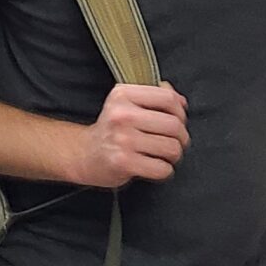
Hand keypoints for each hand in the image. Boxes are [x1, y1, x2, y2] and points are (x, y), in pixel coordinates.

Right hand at [73, 83, 188, 189]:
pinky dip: (164, 171)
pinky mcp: (123, 162)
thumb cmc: (112, 130)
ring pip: (171, 148)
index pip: (168, 98)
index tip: (178, 121)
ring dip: (174, 156)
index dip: (181, 112)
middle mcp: (121, 115)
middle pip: (174, 125)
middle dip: (181, 138)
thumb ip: (154, 96)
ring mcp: (122, 139)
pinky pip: (162, 168)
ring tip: (164, 155)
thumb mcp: (126, 103)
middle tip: (175, 143)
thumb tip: (181, 101)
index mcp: (123, 95)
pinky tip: (155, 166)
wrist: (84, 154)